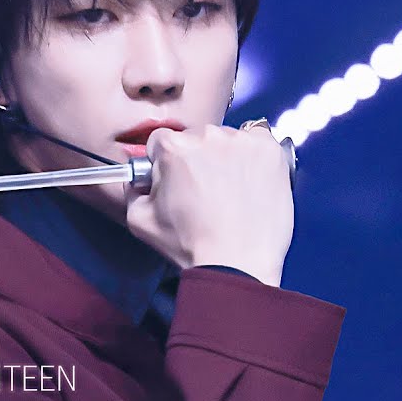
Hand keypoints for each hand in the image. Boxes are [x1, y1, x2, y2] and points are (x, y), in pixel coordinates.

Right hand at [125, 123, 294, 286]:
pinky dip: (254, 157)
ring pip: (228, 140)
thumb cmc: (194, 246)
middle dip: (198, 159)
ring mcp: (242, 141)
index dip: (167, 162)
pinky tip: (250, 183)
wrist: (238, 264)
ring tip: (231, 192)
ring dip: (227, 158)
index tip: (178, 178)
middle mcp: (208, 136)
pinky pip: (258, 141)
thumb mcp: (141, 221)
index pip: (163, 140)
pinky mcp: (269, 150)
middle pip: (197, 137)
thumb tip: (138, 179)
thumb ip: (132, 190)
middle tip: (205, 192)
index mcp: (173, 148)